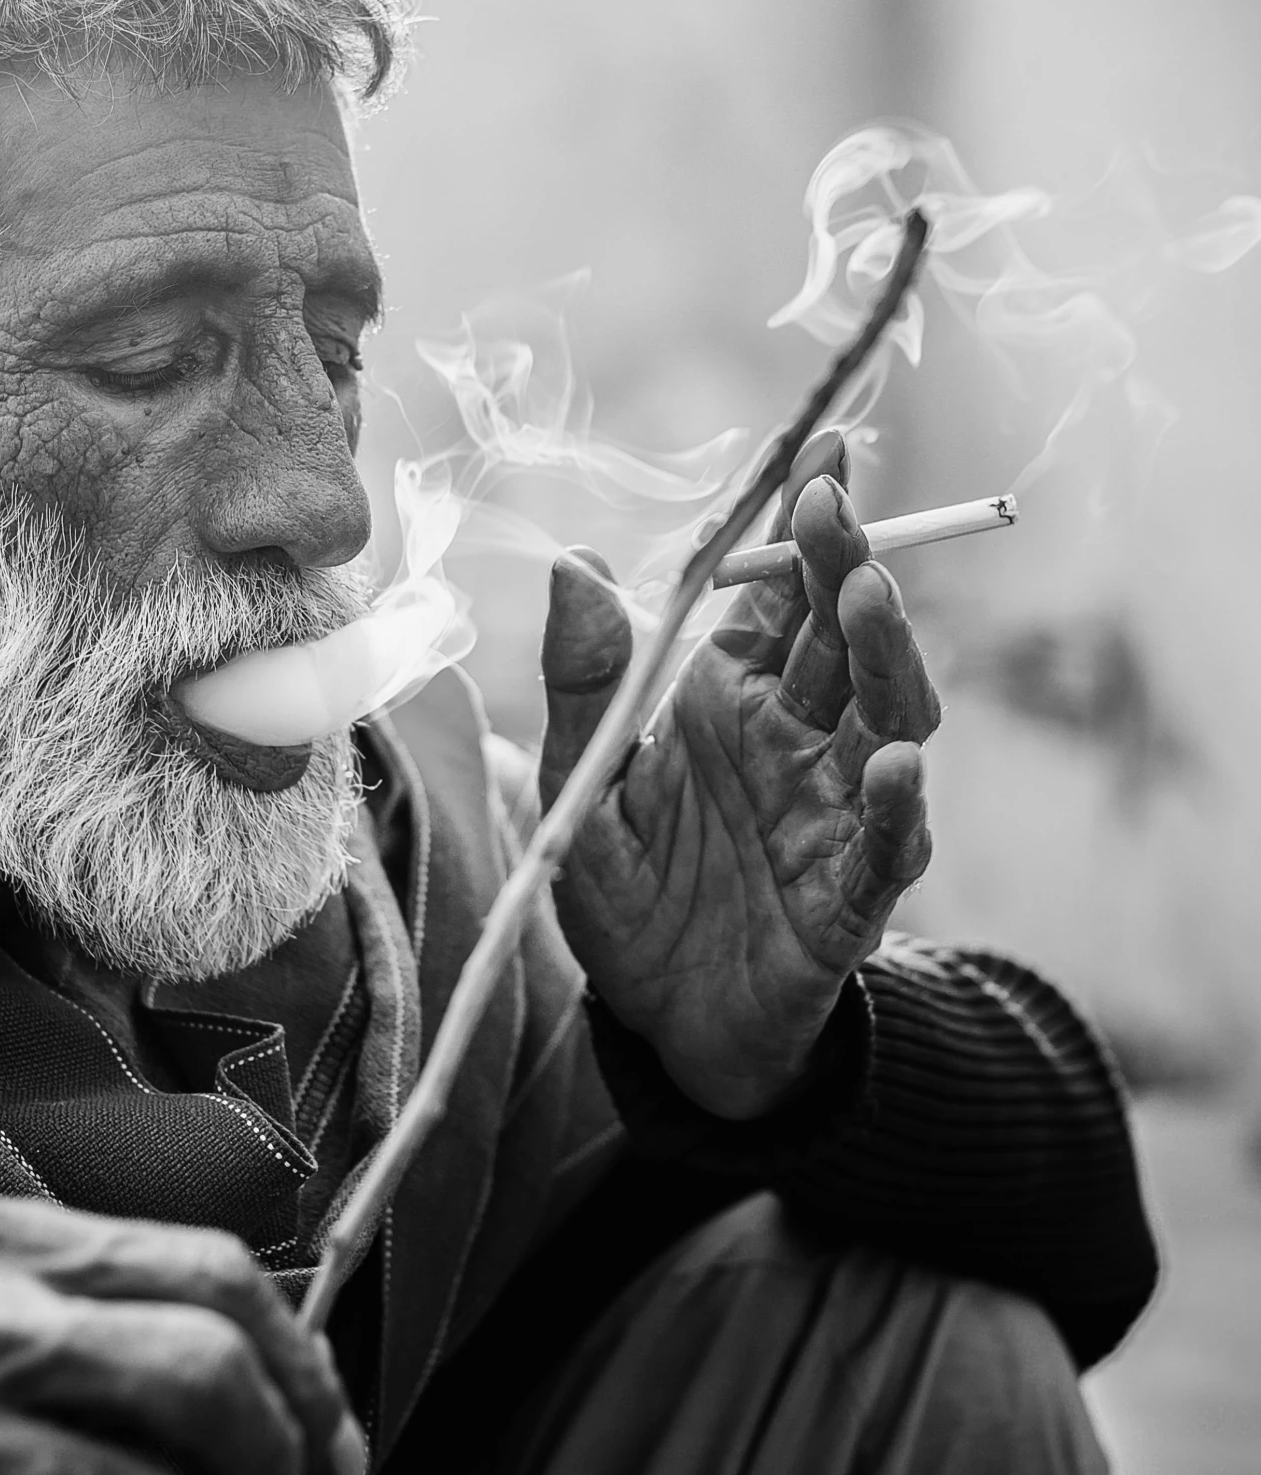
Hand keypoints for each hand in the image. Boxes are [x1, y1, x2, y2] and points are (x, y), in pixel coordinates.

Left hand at [539, 430, 937, 1120]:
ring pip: (888, 719)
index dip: (803, 528)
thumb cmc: (625, 892)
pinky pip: (887, 845)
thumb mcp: (579, 783)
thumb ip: (586, 682)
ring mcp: (835, 812)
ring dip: (885, 659)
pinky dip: (897, 804)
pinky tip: (893, 762)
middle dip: (846, 567)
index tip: (818, 452)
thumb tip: (576, 561)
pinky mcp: (852, 897)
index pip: (781, 595)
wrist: (660, 1022)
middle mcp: (797, 741)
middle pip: (843, 639)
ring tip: (868, 600)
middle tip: (833, 505)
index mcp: (732, 699)